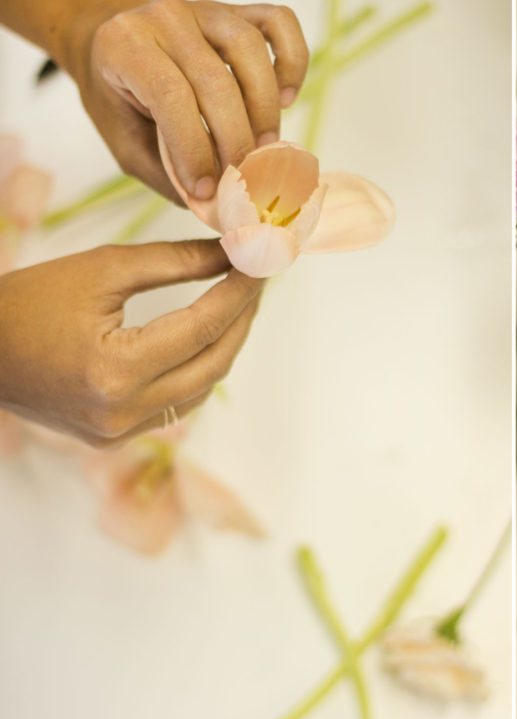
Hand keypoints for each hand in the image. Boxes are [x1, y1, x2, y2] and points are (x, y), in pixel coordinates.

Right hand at [0, 240, 261, 446]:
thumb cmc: (27, 302)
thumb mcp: (101, 270)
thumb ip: (174, 262)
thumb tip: (232, 254)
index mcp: (116, 370)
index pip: (202, 327)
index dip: (239, 293)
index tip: (259, 265)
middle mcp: (123, 411)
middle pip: (212, 364)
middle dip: (241, 320)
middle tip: (256, 283)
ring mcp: (119, 431)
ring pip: (200, 389)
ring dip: (224, 347)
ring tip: (237, 306)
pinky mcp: (113, 438)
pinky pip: (176, 406)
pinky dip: (197, 372)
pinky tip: (206, 341)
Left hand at [62, 0, 308, 201]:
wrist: (112, 42)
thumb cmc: (119, 98)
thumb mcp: (126, 142)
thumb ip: (167, 172)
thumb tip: (217, 206)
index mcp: (124, 44)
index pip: (170, 96)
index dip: (194, 149)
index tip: (206, 190)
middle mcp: (164, 15)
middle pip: (215, 80)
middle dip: (234, 139)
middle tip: (241, 176)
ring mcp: (205, 9)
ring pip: (250, 50)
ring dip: (265, 108)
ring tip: (265, 146)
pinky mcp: (239, 11)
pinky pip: (280, 24)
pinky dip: (292, 63)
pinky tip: (285, 98)